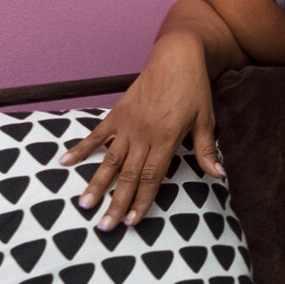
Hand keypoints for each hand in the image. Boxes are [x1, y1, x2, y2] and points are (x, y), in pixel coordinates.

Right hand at [60, 33, 221, 229]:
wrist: (176, 57)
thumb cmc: (194, 89)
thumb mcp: (205, 120)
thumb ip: (205, 150)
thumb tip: (219, 175)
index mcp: (166, 138)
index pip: (152, 177)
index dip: (142, 201)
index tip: (131, 221)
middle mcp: (143, 134)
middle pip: (129, 176)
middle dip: (116, 203)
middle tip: (105, 226)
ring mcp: (127, 123)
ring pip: (110, 160)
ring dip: (97, 183)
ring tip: (84, 205)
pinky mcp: (117, 113)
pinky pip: (97, 134)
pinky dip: (81, 148)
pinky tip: (64, 162)